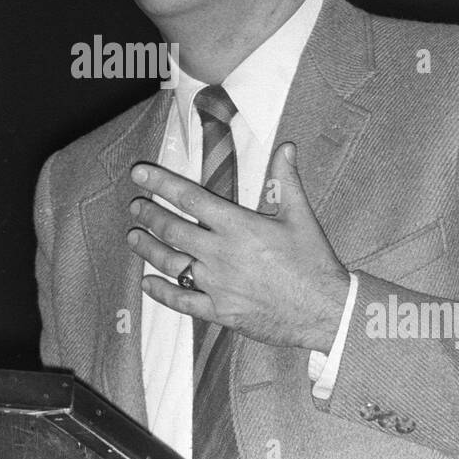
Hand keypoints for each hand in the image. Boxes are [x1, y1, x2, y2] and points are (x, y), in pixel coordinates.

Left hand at [127, 141, 349, 351]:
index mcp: (238, 226)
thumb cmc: (313, 262)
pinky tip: (147, 283)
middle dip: (148, 214)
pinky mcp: (219, 311)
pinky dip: (160, 291)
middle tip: (135, 206)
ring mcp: (217, 284)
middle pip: (172, 229)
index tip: (139, 173)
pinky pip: (181, 301)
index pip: (189, 198)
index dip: (161, 183)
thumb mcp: (301, 216)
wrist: (324, 311)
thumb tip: (286, 147)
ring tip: (133, 236)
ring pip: (170, 263)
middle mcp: (221, 253)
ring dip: (147, 248)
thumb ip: (286, 180)